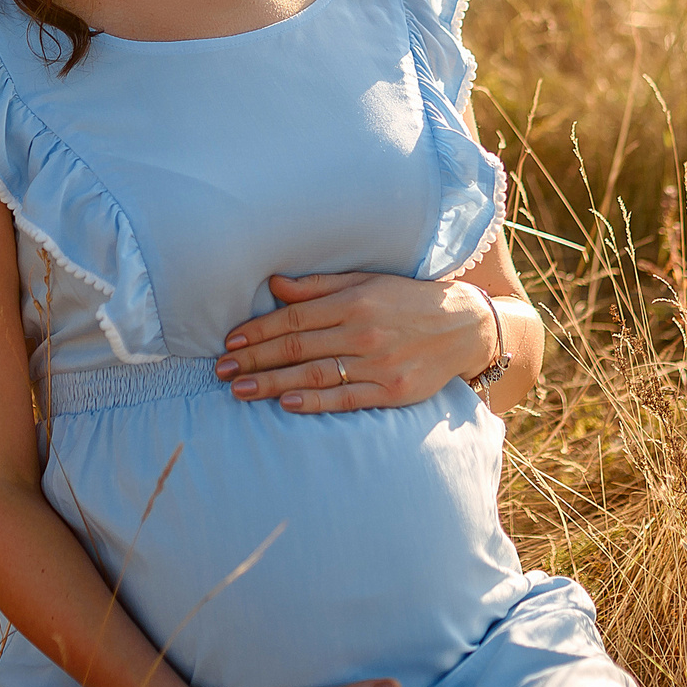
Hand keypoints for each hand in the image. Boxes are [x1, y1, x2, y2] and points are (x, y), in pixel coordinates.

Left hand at [215, 271, 497, 413]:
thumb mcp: (366, 282)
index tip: (230, 342)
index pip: (294, 317)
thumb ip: (318, 287)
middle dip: (255, 359)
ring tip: (240, 391)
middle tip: (221, 371)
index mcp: (354, 301)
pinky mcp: (393, 390)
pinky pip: (346, 398)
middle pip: (298, 347)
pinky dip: (315, 402)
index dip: (258, 331)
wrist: (466, 325)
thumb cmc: (407, 301)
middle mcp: (364, 331)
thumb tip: (273, 285)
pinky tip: (287, 404)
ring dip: (273, 384)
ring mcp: (379, 363)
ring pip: (315, 374)